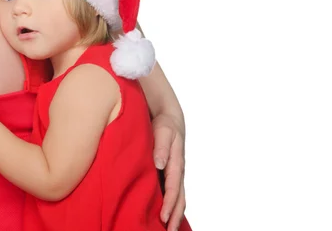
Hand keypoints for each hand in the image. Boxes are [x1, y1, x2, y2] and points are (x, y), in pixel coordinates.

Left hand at [152, 113, 185, 230]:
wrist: (170, 119)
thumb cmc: (164, 126)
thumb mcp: (163, 132)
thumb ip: (161, 147)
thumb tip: (160, 164)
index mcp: (176, 163)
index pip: (173, 188)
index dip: (168, 204)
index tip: (163, 217)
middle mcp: (178, 172)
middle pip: (179, 198)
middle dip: (175, 216)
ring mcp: (176, 174)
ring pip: (178, 198)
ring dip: (175, 214)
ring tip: (169, 229)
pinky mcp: (171, 174)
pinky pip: (174, 193)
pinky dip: (172, 206)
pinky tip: (166, 215)